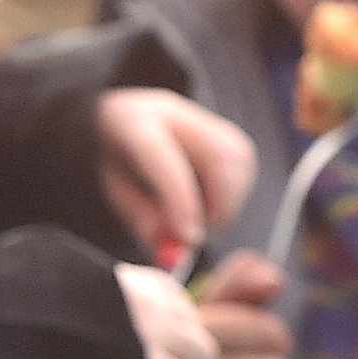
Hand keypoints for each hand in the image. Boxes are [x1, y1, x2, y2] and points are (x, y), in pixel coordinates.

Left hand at [99, 89, 255, 268]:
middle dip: (221, 203)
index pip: (163, 157)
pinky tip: (209, 203)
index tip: (189, 239)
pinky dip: (234, 193)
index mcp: (131, 121)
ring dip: (230, 200)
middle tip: (201, 234)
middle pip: (218, 152)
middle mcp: (171, 111)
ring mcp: (200, 116)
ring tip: (200, 218)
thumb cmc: (113, 161)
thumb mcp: (112, 193)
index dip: (182, 200)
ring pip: (239, 158)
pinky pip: (244, 163)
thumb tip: (175, 247)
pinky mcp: (222, 129)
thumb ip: (142, 218)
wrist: (115, 127)